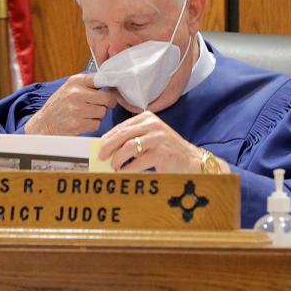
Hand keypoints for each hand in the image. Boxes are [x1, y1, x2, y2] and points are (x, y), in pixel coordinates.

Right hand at [24, 74, 116, 135]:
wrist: (44, 123)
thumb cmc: (60, 104)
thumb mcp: (70, 87)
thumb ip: (88, 84)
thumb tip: (111, 83)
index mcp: (76, 81)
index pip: (102, 79)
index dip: (109, 86)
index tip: (110, 90)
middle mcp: (76, 93)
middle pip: (108, 98)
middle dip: (108, 103)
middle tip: (102, 105)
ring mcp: (77, 109)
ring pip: (103, 112)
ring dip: (98, 115)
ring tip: (86, 113)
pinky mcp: (78, 124)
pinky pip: (97, 124)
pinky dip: (92, 124)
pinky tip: (82, 121)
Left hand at [94, 111, 229, 173]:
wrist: (191, 160)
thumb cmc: (167, 150)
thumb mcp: (150, 137)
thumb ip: (133, 138)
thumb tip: (107, 147)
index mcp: (147, 117)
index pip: (121, 127)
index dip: (107, 138)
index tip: (99, 148)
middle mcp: (153, 124)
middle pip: (122, 135)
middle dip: (108, 147)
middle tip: (101, 158)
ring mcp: (158, 137)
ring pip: (128, 147)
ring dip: (117, 159)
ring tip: (113, 167)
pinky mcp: (162, 152)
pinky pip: (138, 161)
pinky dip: (127, 169)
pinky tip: (123, 173)